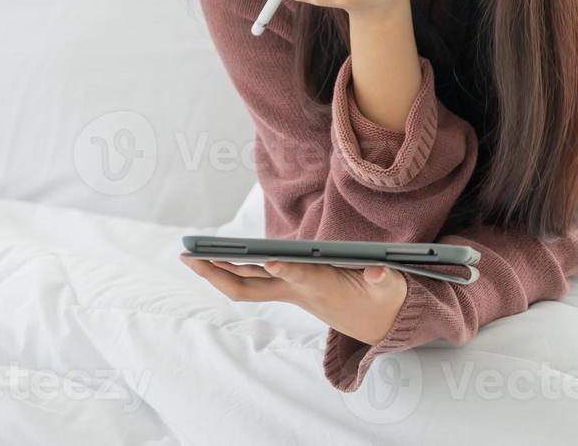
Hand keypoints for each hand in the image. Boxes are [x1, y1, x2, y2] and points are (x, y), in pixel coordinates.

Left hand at [179, 253, 408, 345]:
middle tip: (189, 257)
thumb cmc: (382, 298)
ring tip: (188, 254)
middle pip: (251, 287)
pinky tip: (211, 258)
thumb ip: (383, 276)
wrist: (377, 323)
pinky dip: (229, 269)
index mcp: (324, 288)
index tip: (269, 259)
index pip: (302, 277)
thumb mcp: (389, 287)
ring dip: (216, 271)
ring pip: (245, 284)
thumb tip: (377, 269)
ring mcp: (289, 291)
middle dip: (220, 273)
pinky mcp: (288, 287)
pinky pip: (250, 281)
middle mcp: (298, 291)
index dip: (287, 269)